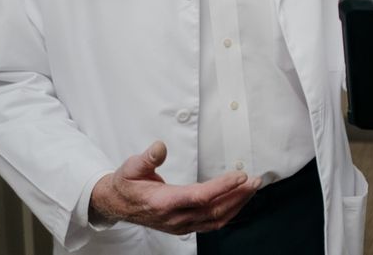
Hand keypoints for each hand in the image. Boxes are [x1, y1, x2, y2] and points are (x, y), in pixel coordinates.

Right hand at [89, 141, 259, 234]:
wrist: (117, 205)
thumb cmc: (126, 184)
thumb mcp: (131, 167)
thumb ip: (147, 158)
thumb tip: (160, 147)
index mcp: (163, 203)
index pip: (199, 197)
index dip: (222, 187)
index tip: (240, 176)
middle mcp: (175, 217)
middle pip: (214, 210)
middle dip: (238, 195)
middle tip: (255, 180)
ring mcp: (181, 225)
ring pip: (216, 219)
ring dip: (237, 204)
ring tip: (252, 188)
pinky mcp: (185, 226)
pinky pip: (212, 223)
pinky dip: (229, 212)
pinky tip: (239, 201)